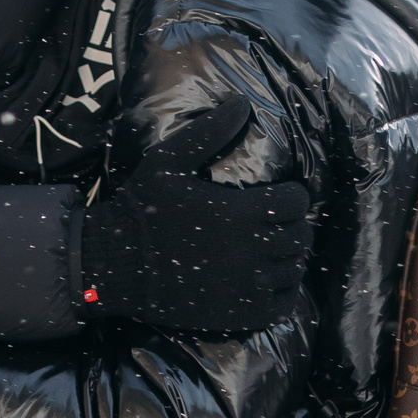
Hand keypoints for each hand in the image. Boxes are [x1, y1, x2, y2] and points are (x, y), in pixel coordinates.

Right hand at [80, 97, 312, 332]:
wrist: (117, 266)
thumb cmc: (143, 210)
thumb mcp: (168, 162)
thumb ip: (208, 132)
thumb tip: (241, 102)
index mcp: (238, 213)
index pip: (296, 204)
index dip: (296, 197)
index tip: (284, 196)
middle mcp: (249, 251)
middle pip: (300, 237)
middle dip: (296, 226)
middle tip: (280, 221)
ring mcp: (245, 286)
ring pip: (295, 270)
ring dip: (291, 257)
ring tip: (275, 247)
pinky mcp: (239, 314)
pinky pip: (283, 305)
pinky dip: (285, 291)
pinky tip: (270, 279)